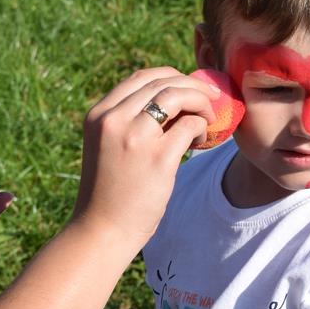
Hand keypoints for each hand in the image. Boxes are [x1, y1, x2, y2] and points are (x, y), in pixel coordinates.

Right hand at [73, 68, 218, 247]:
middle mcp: (113, 120)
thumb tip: (173, 100)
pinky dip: (203, 127)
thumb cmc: (109, 192)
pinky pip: (190, 125)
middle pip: (162, 81)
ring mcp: (135, 137)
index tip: (187, 88)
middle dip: (192, 85)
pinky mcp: (158, 158)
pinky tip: (202, 140)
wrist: (102, 231)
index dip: (170, 77)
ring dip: (200, 101)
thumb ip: (128, 122)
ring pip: (177, 96)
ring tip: (209, 116)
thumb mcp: (108, 147)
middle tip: (210, 97)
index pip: (141, 78)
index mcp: (98, 115)